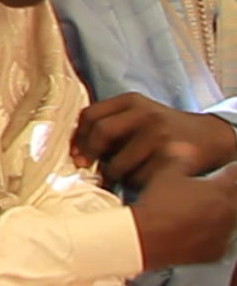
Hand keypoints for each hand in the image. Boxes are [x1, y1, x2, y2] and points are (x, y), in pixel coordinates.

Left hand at [77, 94, 236, 185]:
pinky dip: (133, 184)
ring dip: (113, 175)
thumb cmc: (164, 130)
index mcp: (132, 101)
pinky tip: (137, 181)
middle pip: (102, 132)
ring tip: (117, 176)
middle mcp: (145, 113)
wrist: (210, 136)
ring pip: (119, 162)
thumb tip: (75, 151)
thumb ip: (110, 124)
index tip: (74, 154)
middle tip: (86, 168)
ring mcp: (159, 134)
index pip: (91, 114)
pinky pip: (139, 178)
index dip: (78, 137)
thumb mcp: (139, 116)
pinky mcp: (171, 156)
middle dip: (90, 154)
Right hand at [131, 163, 236, 269]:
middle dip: (228, 192)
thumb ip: (182, 160)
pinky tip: (201, 232)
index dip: (231, 168)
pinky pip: (223, 241)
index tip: (227, 168)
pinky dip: (216, 235)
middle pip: (236, 198)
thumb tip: (186, 147)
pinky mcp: (217, 252)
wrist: (145, 238)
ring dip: (224, 214)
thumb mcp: (166, 174)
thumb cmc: (156, 204)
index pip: (235, 172)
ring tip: (204, 212)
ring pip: (232, 221)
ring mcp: (226, 234)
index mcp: (221, 189)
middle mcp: (230, 212)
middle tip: (211, 192)